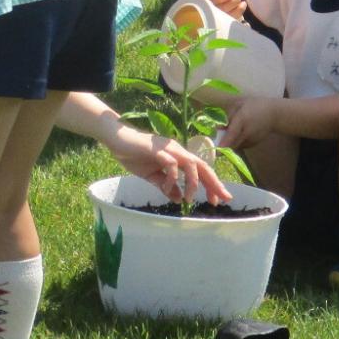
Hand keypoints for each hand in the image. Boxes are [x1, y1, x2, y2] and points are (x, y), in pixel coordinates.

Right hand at [107, 124, 234, 205]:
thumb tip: (178, 199)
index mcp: (178, 156)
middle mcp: (177, 150)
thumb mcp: (152, 176)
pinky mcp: (156, 149)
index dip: (211, 184)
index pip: (200, 170)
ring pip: (191, 164)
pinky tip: (166, 188)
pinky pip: (171, 164)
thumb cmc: (133, 154)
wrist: (116, 139)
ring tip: (189, 199)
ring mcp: (168, 149)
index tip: (216, 200)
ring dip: (193, 182)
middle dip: (214, 183)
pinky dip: (172, 178)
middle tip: (223, 198)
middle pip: (202, 165)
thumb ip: (166, 186)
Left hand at [220, 95, 276, 150]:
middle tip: (214, 144)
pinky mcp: (253, 144)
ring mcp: (251, 140)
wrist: (274, 114)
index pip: (231, 134)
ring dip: (228, 143)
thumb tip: (219, 127)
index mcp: (242, 120)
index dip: (223, 144)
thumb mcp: (240, 104)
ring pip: (235, 146)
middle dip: (222, 146)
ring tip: (228, 134)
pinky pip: (241, 145)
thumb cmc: (255, 105)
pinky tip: (239, 133)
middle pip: (232, 144)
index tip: (216, 153)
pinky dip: (236, 142)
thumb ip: (228, 115)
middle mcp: (246, 132)